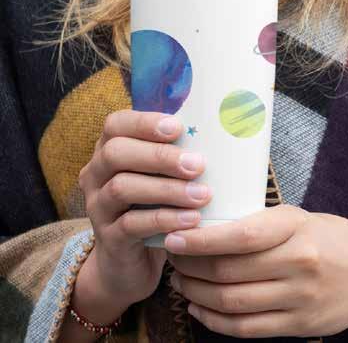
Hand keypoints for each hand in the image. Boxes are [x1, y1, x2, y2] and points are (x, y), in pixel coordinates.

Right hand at [75, 110, 211, 319]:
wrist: (127, 261)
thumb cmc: (151, 207)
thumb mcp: (158, 178)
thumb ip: (173, 157)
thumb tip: (216, 138)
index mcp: (108, 151)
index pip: (115, 124)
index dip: (144, 123)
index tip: (178, 128)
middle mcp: (95, 175)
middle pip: (116, 153)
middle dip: (159, 156)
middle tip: (197, 165)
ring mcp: (98, 207)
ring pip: (122, 188)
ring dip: (167, 189)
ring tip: (202, 195)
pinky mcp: (108, 238)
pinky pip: (132, 224)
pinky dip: (165, 219)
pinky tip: (192, 220)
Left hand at [166, 205, 347, 338]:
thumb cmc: (329, 237)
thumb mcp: (297, 218)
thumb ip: (258, 223)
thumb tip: (207, 229)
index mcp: (295, 228)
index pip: (239, 236)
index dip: (200, 240)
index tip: (173, 238)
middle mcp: (298, 264)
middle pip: (228, 271)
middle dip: (190, 265)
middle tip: (171, 258)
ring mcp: (299, 299)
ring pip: (232, 301)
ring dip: (196, 293)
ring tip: (180, 281)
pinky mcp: (299, 327)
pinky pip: (247, 329)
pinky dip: (214, 321)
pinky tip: (198, 307)